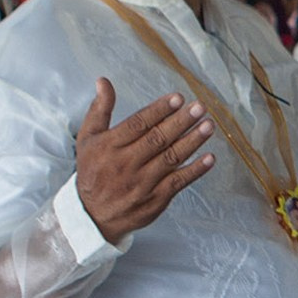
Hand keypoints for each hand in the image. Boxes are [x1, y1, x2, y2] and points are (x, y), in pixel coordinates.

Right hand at [74, 79, 218, 242]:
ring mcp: (142, 183)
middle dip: (181, 122)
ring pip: (170, 158)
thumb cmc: (92, 171)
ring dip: (192, 141)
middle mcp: (125, 164)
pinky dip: (195, 170)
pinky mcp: (155, 199)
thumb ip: (99, 110)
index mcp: (109, 146)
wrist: (92, 215)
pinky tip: (210, 157)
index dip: (159, 110)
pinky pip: (178, 182)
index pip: (138, 124)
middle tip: (200, 108)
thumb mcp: (87, 139)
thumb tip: (103, 81)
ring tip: (208, 125)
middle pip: (157, 139)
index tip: (179, 98)